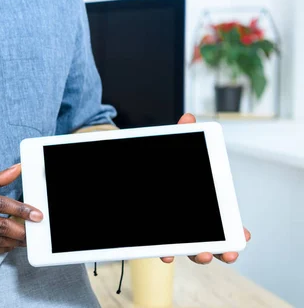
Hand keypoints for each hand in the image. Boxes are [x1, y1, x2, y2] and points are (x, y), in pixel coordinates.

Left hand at [159, 113, 251, 264]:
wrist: (131, 165)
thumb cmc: (161, 162)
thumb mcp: (171, 149)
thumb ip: (181, 135)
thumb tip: (188, 118)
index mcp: (202, 204)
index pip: (224, 222)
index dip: (235, 232)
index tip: (242, 236)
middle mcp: (189, 221)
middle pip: (208, 242)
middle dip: (219, 250)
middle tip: (225, 254)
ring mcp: (171, 229)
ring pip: (186, 249)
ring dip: (194, 254)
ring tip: (199, 254)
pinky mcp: (153, 233)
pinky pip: (160, 247)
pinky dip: (164, 252)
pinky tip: (164, 253)